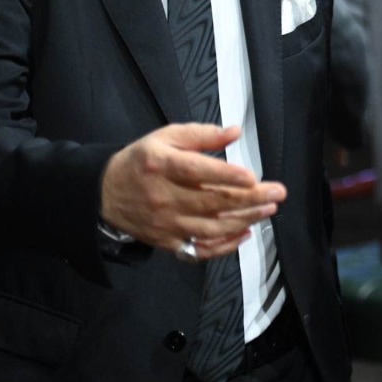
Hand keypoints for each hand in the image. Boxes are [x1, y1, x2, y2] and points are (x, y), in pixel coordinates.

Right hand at [100, 124, 285, 260]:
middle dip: (249, 199)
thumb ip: (202, 135)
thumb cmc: (143, 160)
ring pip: (210, 228)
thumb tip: (235, 132)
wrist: (104, 194)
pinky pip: (199, 249)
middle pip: (211, 203)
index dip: (226, 176)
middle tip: (277, 193)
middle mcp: (164, 198)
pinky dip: (224, 246)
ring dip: (244, 220)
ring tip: (269, 210)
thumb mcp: (166, 137)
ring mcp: (166, 224)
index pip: (196, 172)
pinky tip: (245, 233)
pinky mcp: (168, 242)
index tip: (252, 176)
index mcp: (162, 166)